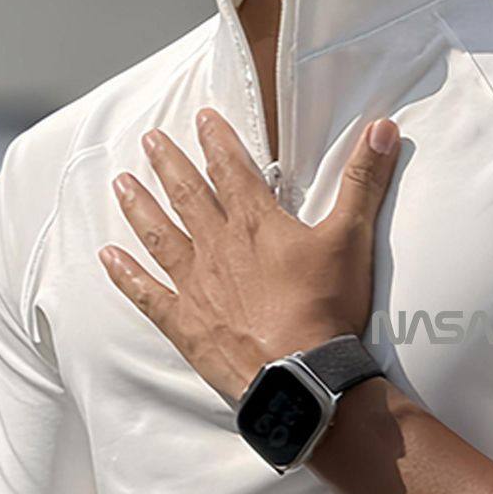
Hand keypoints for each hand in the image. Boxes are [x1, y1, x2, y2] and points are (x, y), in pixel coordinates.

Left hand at [99, 109, 400, 402]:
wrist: (302, 376)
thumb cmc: (328, 310)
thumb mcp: (352, 239)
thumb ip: (364, 181)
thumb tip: (384, 128)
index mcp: (256, 223)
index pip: (231, 168)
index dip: (217, 139)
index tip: (202, 117)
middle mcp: (218, 247)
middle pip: (187, 195)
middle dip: (169, 164)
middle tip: (150, 140)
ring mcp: (197, 286)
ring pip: (160, 236)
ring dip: (139, 207)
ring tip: (121, 183)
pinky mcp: (187, 324)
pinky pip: (148, 294)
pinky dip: (126, 275)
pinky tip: (108, 257)